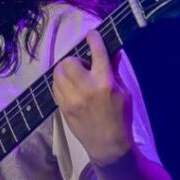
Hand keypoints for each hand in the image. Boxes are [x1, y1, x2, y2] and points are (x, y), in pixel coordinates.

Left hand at [52, 30, 133, 167]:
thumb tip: (111, 52)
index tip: (91, 35)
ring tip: (76, 79)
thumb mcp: (124, 92)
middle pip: (69, 62)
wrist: (107, 144)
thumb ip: (114, 72)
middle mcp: (86, 88)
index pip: (97, 53)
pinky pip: (55, 87)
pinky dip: (61, 84)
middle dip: (75, 61)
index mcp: (104, 83)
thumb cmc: (120, 117)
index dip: (93, 40)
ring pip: (58, 73)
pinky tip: (70, 89)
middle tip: (83, 68)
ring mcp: (71, 99)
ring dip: (65, 71)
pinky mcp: (62, 107)